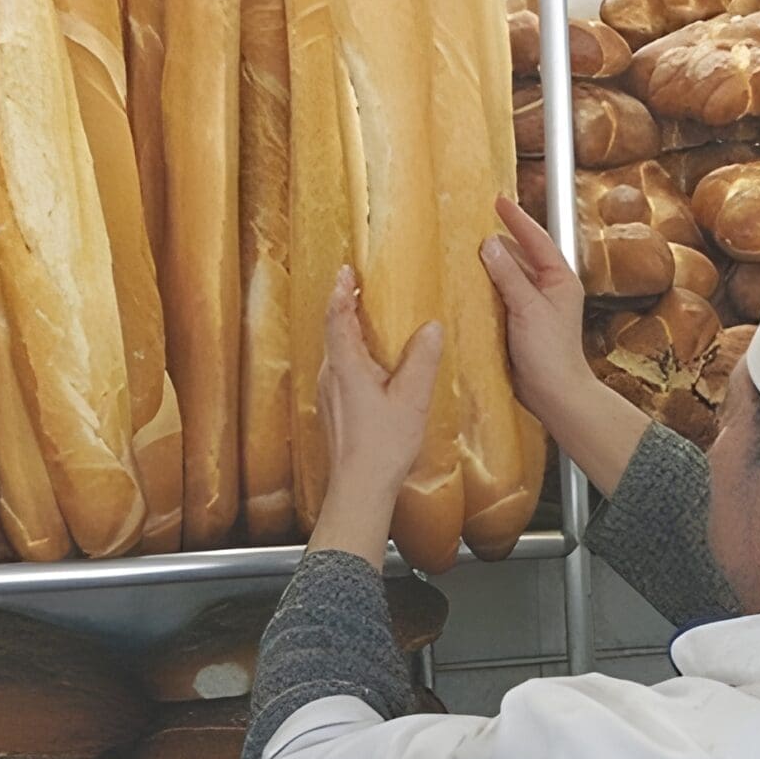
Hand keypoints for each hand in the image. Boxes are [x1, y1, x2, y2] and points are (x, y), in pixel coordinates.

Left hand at [318, 265, 444, 516]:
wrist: (360, 487)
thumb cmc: (382, 446)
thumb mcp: (412, 398)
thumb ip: (421, 360)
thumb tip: (431, 329)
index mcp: (345, 367)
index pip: (338, 317)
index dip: (341, 291)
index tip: (346, 271)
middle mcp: (330, 376)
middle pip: (334, 332)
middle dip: (346, 307)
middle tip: (359, 288)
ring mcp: (328, 394)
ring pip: (336, 353)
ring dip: (350, 332)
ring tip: (369, 321)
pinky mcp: (334, 410)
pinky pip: (341, 371)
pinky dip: (353, 356)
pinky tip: (373, 365)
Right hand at [481, 196, 595, 420]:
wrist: (554, 395)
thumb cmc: (551, 354)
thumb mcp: (527, 307)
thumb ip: (508, 274)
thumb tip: (489, 244)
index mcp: (560, 279)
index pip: (537, 239)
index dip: (517, 219)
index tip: (498, 201)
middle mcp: (550, 289)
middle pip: (522, 255)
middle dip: (500, 239)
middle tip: (473, 223)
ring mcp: (535, 307)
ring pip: (510, 275)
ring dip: (491, 264)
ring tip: (466, 249)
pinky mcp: (520, 324)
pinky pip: (501, 296)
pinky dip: (487, 287)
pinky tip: (469, 284)